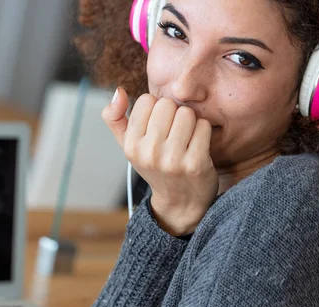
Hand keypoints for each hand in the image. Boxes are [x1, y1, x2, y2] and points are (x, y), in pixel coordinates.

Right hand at [102, 87, 218, 235]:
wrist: (180, 202)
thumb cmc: (155, 167)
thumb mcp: (129, 145)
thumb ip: (115, 118)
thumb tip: (118, 91)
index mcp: (131, 145)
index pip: (147, 100)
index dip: (156, 110)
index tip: (159, 127)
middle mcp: (148, 152)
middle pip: (168, 104)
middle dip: (174, 114)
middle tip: (175, 133)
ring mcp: (171, 159)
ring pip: (187, 113)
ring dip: (191, 122)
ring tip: (186, 139)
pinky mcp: (194, 163)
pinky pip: (203, 127)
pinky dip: (203, 133)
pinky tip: (197, 146)